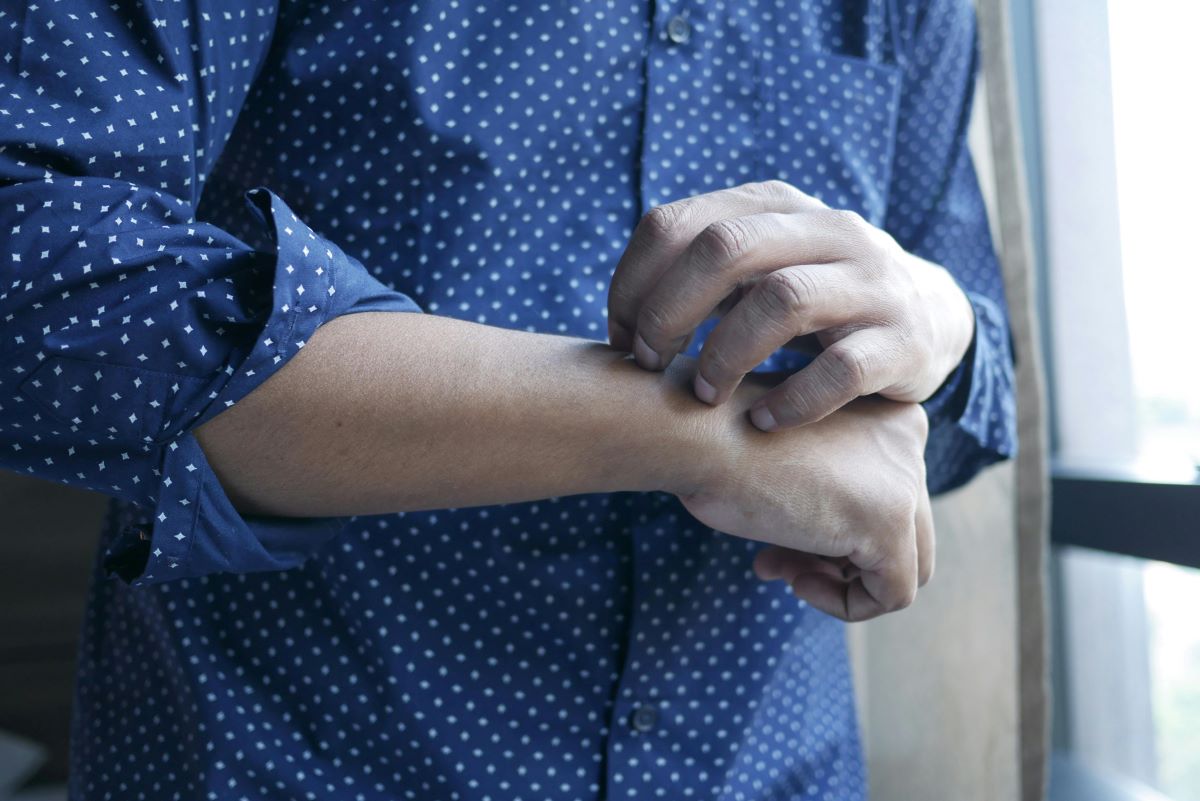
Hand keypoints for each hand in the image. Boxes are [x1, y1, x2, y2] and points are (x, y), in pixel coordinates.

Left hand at [607, 180, 974, 430]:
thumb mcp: (760, 266)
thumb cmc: (816, 299)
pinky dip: (794, 400)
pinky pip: (841, 369)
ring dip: (727, 354)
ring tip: (705, 395)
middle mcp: (827, 230)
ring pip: (783, 300)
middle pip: (725, 249)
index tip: (620, 336)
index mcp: (775, 206)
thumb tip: (622, 314)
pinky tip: (765, 421)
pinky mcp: (903, 340)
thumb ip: (700, 273)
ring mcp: (871, 282)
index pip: (676, 223)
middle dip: (670, 313)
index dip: (633, 284)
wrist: (928, 317)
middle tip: (649, 363)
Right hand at [673, 373, 934, 621]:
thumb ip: (825, 492)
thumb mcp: (787, 460)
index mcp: (887, 415)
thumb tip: (834, 556)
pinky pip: (893, 595)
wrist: (696, 432)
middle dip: (835, 558)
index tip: (775, 539)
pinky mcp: (891, 524)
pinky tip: (796, 582)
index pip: (887, 497)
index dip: (831, 532)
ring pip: (906, 567)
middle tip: (776, 563)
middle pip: (901, 532)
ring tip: (782, 572)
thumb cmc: (719, 441)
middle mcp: (910, 440)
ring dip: (841, 582)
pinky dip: (845, 605)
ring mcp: (906, 481)